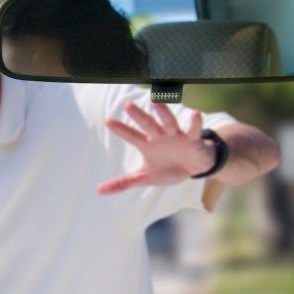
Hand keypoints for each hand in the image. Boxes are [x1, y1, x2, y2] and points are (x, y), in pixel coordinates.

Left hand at [97, 102, 214, 194]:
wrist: (194, 168)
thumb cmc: (168, 169)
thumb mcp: (145, 178)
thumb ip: (123, 183)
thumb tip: (98, 191)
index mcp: (148, 145)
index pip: (132, 136)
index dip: (121, 130)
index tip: (108, 121)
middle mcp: (160, 137)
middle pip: (148, 125)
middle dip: (139, 116)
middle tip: (128, 106)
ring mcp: (176, 136)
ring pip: (169, 123)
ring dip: (163, 113)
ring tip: (156, 102)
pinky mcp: (192, 140)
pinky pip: (194, 131)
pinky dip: (195, 123)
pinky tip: (195, 113)